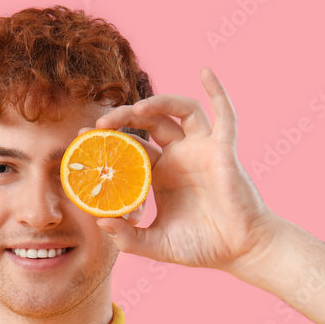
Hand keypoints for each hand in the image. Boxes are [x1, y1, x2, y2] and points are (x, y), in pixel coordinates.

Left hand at [93, 67, 283, 273]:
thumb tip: (100, 222)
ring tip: (135, 109)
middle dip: (123, 118)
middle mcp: (180, 156)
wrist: (241, 250)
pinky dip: (217, 91)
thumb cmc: (203, 247)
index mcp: (161, 175)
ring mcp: (203, 149)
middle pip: (149, 123)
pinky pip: (225, 114)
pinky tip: (206, 72)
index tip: (83, 137)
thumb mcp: (157, 244)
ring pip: (179, 111)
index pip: (130, 147)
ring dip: (158, 103)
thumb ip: (128, 238)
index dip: (108, 140)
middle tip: (99, 124)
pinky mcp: (225, 149)